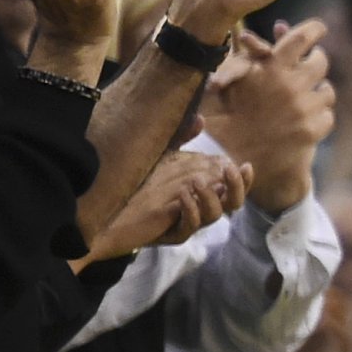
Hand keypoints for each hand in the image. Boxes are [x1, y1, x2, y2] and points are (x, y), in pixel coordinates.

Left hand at [84, 149, 252, 259]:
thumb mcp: (164, 157)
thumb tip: (200, 118)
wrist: (108, 213)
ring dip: (210, 197)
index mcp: (204, 191)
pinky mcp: (171, 233)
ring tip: (195, 181)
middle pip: (233, 204)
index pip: (232, 187)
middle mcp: (200, 207)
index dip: (243, 179)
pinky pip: (189, 227)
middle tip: (229, 172)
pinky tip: (182, 196)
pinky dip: (190, 210)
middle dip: (236, 188)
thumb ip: (183, 140)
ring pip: (214, 216)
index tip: (243, 163)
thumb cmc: (139, 184)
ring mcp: (187, 222)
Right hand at [202, 19, 335, 208]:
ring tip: (303, 95)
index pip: (301, 38)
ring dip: (318, 90)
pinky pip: (328, 115)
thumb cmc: (222, 114)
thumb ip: (256, 51)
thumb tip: (282, 27)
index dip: (314, 29)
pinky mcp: (311, 131)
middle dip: (316, 59)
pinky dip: (318, 115)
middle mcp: (290, 86)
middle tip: (311, 60)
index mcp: (268, 68)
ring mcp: (303, 109)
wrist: (226, 160)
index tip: (320, 28)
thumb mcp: (230, 78)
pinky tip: (303, 118)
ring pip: (327, 90)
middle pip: (321, 61)